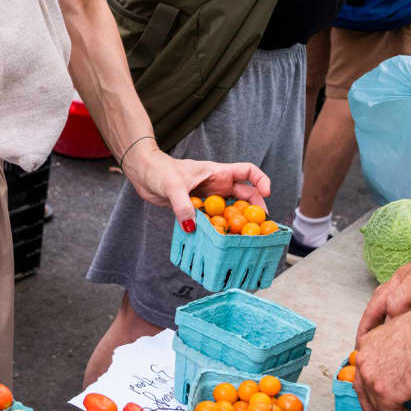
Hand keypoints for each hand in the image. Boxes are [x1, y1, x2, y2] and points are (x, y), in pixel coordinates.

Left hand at [124, 145, 269, 227]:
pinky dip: (218, 228)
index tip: (267, 194)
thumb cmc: (159, 170)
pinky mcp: (198, 207)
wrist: (144, 173)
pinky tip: (219, 240)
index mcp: (218, 172)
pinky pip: (214, 219)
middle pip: (245, 195)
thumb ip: (183, 205)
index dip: (261, 181)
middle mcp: (217, 184)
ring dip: (237, 221)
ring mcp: (209, 196)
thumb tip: (191, 226)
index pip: (248, 171)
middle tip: (260, 226)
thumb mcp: (172, 186)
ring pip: (230, 209)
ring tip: (242, 237)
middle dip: (254, 209)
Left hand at [353, 302, 410, 410]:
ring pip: (378, 406)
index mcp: (369, 342)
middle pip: (363, 390)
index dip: (369, 386)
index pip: (363, 370)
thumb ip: (398, 353)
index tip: (375, 397)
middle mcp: (365, 358)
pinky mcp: (384, 393)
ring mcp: (372, 377)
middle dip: (371, 409)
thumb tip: (405, 370)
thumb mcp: (406, 337)